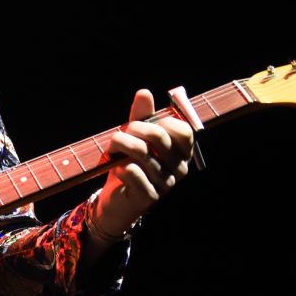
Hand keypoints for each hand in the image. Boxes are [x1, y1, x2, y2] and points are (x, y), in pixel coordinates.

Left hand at [87, 89, 193, 250]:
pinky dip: (119, 165)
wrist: (115, 202)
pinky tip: (117, 168)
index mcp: (182, 153)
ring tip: (112, 147)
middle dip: (134, 128)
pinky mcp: (149, 197)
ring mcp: (166, 185)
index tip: (142, 123)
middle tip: (120, 133)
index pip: (183, 130)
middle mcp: (179, 169)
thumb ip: (141, 117)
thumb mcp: (135, 138)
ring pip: (141, 152)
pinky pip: (132, 171)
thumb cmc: (128, 166)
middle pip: (159, 137)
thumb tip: (144, 93)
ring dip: (120, 144)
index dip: (160, 121)